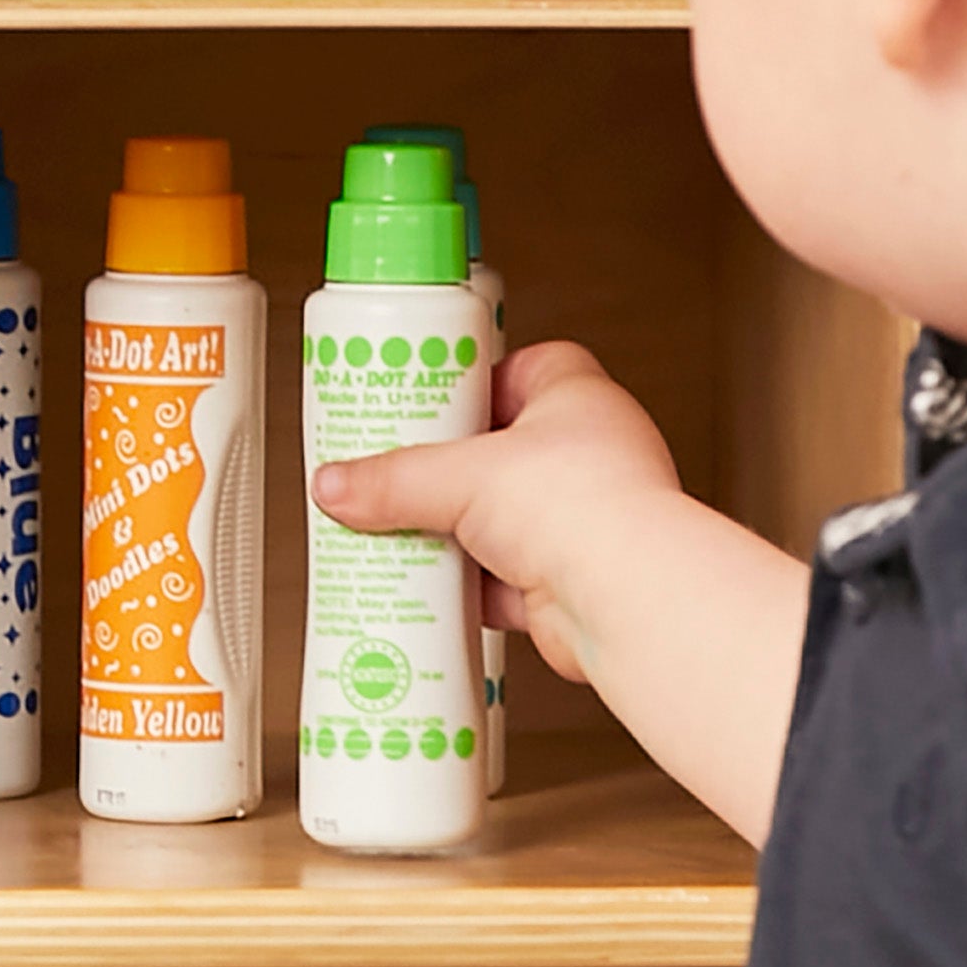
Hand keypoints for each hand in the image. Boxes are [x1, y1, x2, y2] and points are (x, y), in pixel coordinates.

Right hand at [310, 342, 684, 698]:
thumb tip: (339, 484)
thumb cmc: (586, 507)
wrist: (626, 598)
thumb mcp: (463, 477)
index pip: (522, 369)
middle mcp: (588, 457)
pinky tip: (428, 587)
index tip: (424, 395)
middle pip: (499, 452)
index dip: (472, 380)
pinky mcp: (566, 580)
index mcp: (579, 400)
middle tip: (395, 469)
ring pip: (498, 521)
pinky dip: (465, 588)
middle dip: (447, 469)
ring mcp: (580, 521)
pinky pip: (501, 580)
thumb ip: (395, 479)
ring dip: (452, 532)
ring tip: (398, 530)